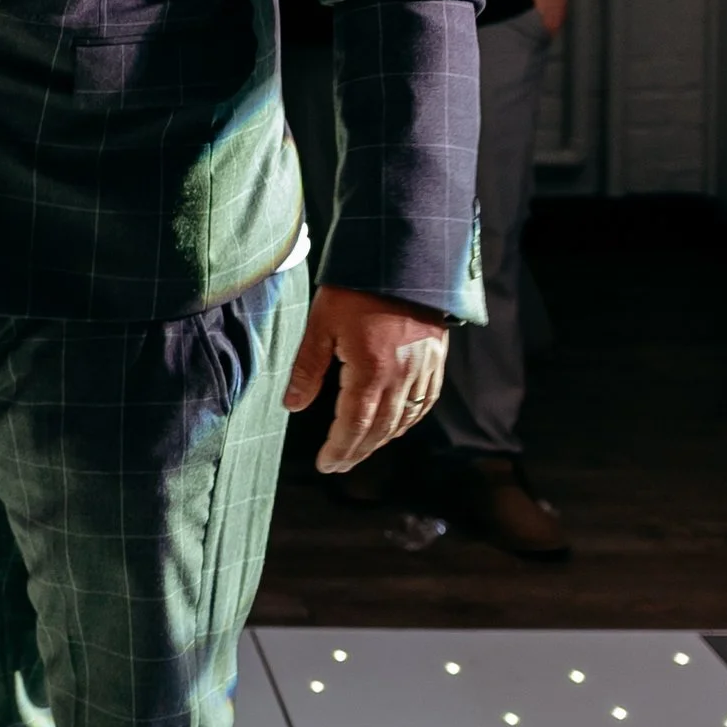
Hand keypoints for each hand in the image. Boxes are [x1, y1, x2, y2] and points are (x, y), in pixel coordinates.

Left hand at [285, 283, 449, 472]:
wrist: (402, 261)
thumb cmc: (356, 289)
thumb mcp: (321, 324)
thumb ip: (307, 368)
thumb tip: (292, 405)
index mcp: (370, 371)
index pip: (354, 425)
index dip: (339, 449)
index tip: (325, 464)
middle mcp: (401, 378)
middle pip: (379, 429)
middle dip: (357, 451)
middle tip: (338, 465)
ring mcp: (422, 371)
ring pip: (403, 420)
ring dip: (380, 441)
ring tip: (359, 451)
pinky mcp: (434, 361)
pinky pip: (424, 403)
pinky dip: (408, 421)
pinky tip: (395, 427)